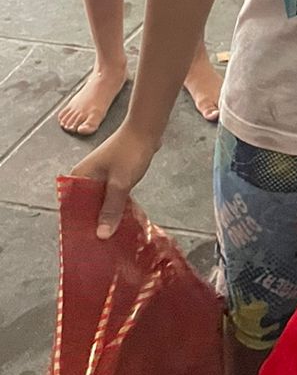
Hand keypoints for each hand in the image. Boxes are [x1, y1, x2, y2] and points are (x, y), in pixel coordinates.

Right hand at [72, 124, 158, 238]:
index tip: (85, 243)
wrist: (147, 129)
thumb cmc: (130, 152)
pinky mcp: (113, 175)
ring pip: (100, 201)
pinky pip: (110, 195)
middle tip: (101, 245)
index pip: (71, 207)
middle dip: (94, 223)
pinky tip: (121, 220)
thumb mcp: (120, 184)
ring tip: (112, 237)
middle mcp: (86, 176)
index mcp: (80, 177)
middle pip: (86, 206)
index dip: (78, 225)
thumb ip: (110, 209)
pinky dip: (115, 206)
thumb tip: (101, 235)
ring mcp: (100, 175)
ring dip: (106, 215)